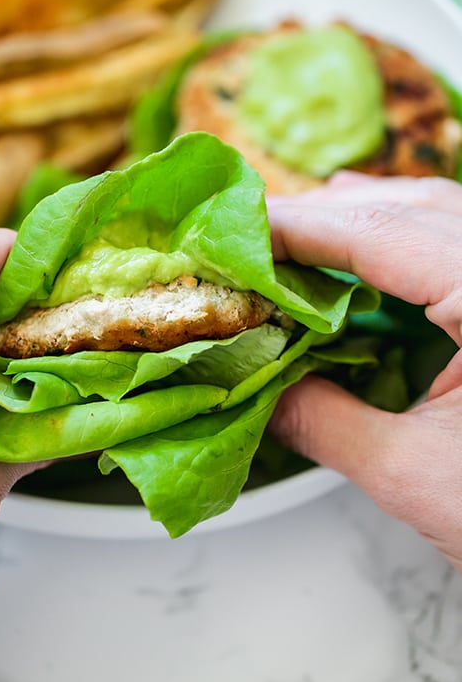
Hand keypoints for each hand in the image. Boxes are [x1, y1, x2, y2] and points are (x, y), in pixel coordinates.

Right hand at [267, 173, 461, 571]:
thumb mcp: (415, 475)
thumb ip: (324, 422)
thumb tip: (256, 389)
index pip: (382, 233)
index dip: (301, 226)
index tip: (240, 231)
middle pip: (417, 206)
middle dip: (332, 212)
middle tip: (260, 232)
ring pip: (445, 215)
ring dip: (370, 218)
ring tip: (304, 230)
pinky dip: (409, 243)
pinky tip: (372, 255)